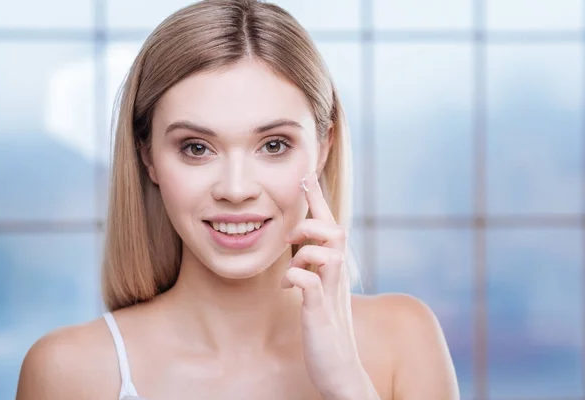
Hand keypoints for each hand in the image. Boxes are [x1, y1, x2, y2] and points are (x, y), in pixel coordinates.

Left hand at [282, 171, 377, 399]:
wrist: (340, 372)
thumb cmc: (326, 332)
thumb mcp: (319, 296)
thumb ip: (313, 273)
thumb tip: (298, 256)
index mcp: (334, 271)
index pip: (331, 228)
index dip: (318, 201)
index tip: (305, 176)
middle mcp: (338, 278)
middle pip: (337, 231)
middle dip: (315, 215)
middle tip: (293, 226)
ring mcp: (331, 296)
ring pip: (330, 253)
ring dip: (306, 247)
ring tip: (291, 257)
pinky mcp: (321, 314)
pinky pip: (312, 285)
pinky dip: (297, 276)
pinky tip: (287, 285)